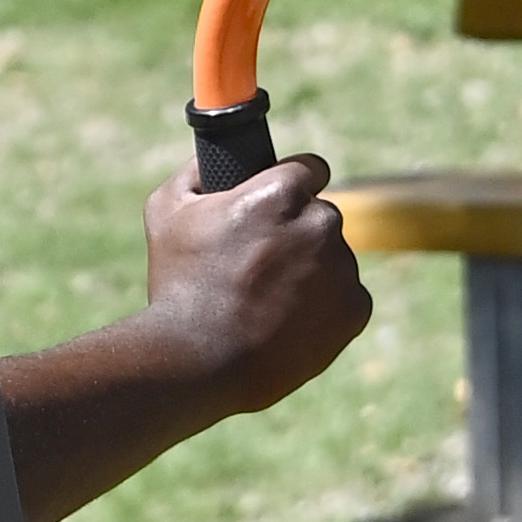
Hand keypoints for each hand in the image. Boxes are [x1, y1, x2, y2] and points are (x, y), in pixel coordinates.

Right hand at [135, 152, 370, 417]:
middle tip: (258, 266)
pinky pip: (347, 297)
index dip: (290, 187)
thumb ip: (194, 172)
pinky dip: (325, 308)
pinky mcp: (355, 310)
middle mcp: (321, 223)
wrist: (199, 362)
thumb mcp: (166, 211)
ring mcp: (342, 269)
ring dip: (310, 271)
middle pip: (320, 216)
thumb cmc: (179, 285)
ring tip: (267, 302)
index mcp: (281, 192)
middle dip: (296, 233)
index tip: (276, 208)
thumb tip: (210, 160)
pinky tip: (287, 321)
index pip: (310, 169)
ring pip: (333, 258)